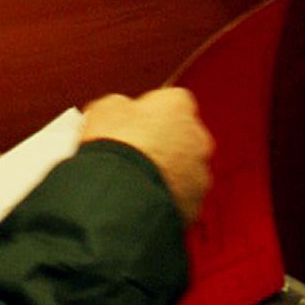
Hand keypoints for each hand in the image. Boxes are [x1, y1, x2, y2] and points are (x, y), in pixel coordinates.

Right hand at [80, 87, 212, 226]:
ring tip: (136, 179)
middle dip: (162, 142)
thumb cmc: (118, 148)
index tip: (132, 122)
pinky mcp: (195, 203)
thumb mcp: (105, 110)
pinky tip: (142, 197)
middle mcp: (197, 137)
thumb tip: (117, 111)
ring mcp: (199, 172)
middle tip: (135, 150)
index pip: (170, 101)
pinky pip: (181, 196)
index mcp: (179, 105)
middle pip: (182, 135)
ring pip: (185, 168)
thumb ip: (120, 106)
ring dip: (166, 171)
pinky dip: (166, 196)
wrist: (123, 195)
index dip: (149, 112)